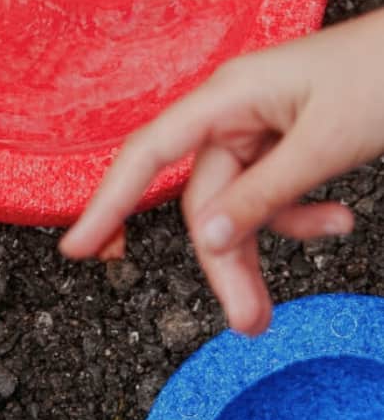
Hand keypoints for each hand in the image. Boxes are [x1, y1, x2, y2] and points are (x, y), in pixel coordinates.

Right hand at [60, 10, 383, 334]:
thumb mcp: (325, 143)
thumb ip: (264, 193)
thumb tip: (206, 239)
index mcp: (228, 96)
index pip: (149, 154)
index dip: (107, 202)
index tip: (78, 250)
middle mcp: (234, 110)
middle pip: (204, 198)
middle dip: (225, 261)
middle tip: (248, 323)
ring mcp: (263, 126)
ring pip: (241, 203)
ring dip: (265, 248)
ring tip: (282, 306)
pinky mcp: (291, 139)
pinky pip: (275, 191)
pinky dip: (300, 216)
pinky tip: (340, 221)